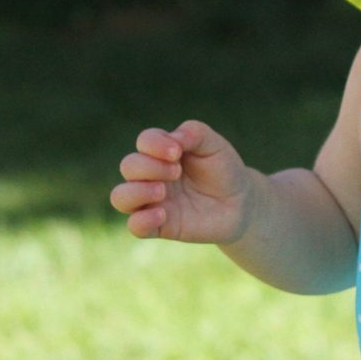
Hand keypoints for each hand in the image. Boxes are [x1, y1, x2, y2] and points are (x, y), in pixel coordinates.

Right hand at [112, 119, 258, 243]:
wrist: (240, 204)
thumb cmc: (223, 170)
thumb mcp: (215, 145)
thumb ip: (194, 133)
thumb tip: (174, 137)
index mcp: (162, 152)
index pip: (144, 141)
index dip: (154, 144)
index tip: (177, 151)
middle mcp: (151, 176)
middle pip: (128, 166)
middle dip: (149, 167)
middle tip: (177, 172)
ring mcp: (153, 201)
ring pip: (120, 197)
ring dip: (137, 192)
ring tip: (162, 191)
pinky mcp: (160, 226)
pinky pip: (134, 226)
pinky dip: (141, 220)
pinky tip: (162, 214)